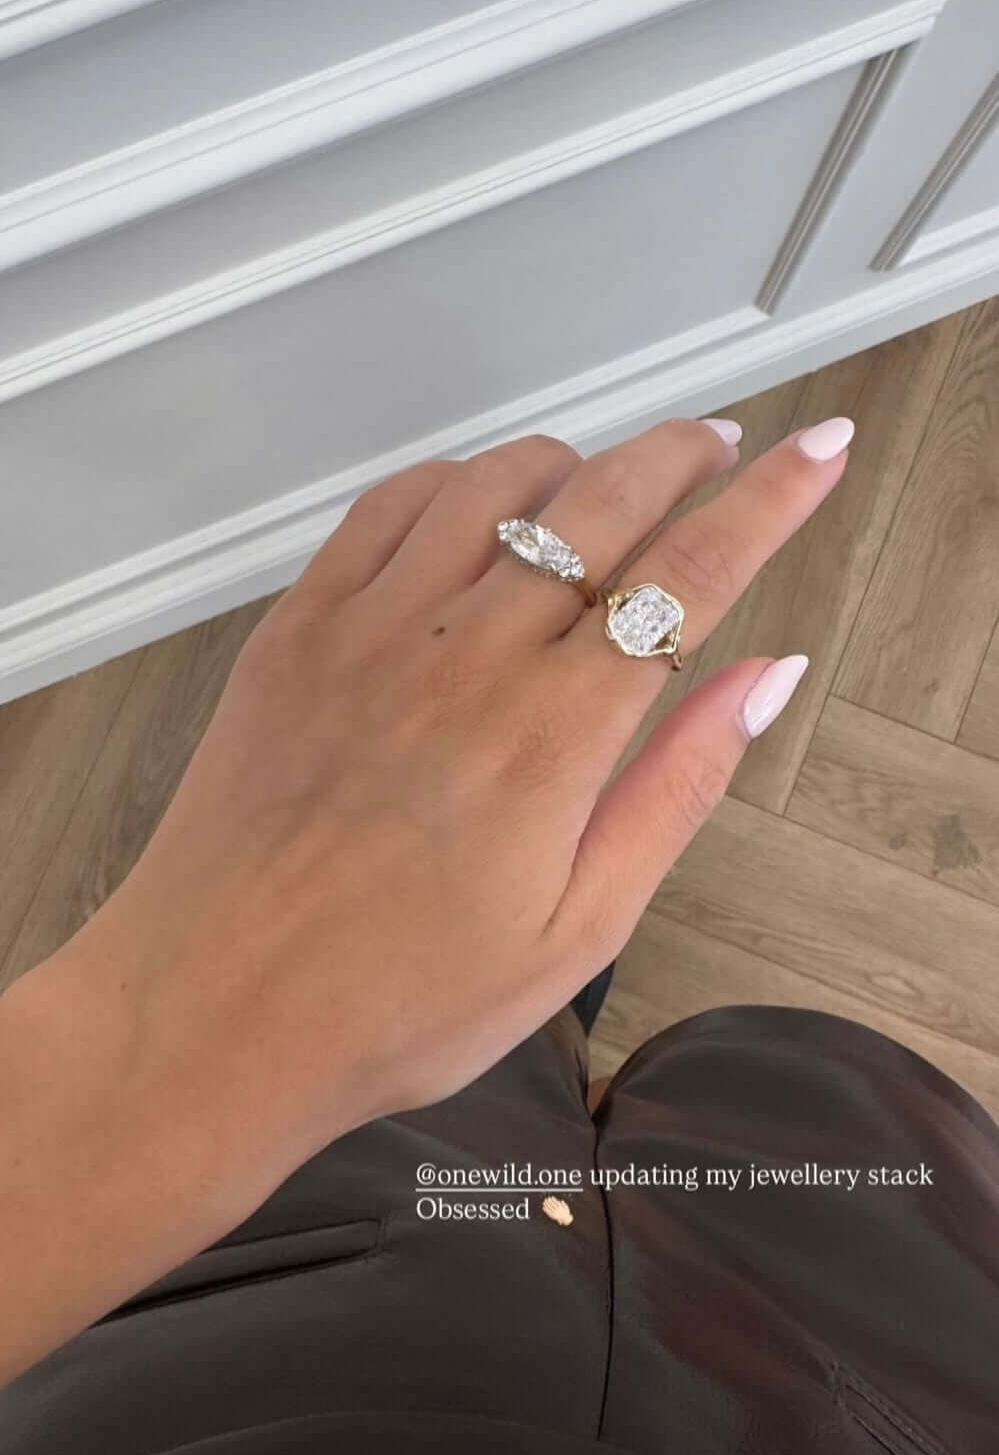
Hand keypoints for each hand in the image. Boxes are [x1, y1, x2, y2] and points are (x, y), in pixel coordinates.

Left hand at [72, 414, 850, 1199]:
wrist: (211, 1013)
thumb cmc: (399, 998)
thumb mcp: (579, 929)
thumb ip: (679, 787)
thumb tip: (767, 676)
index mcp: (553, 735)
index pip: (689, 576)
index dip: (770, 499)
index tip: (819, 450)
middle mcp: (467, 656)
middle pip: (604, 501)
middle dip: (683, 453)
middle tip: (723, 442)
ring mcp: (372, 629)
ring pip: (498, 482)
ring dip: (575, 459)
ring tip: (610, 480)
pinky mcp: (298, 626)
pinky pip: (389, 506)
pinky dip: (455, 479)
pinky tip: (479, 502)